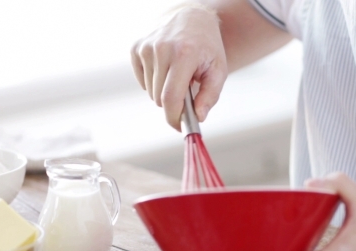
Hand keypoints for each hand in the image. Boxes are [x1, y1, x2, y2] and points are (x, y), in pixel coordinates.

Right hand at [130, 4, 227, 130]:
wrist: (191, 19)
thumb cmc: (206, 47)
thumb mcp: (218, 70)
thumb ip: (210, 96)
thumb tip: (198, 117)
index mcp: (184, 54)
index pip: (171, 97)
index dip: (174, 118)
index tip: (179, 126)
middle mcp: (162, 49)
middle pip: (159, 98)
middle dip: (173, 103)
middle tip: (187, 91)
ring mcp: (146, 47)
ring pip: (150, 92)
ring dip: (163, 91)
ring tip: (177, 75)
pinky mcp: (136, 48)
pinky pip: (143, 81)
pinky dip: (153, 82)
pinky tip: (165, 69)